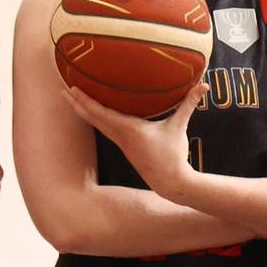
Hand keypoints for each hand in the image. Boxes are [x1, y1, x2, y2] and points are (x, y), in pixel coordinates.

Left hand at [62, 82, 201, 199]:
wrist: (170, 182)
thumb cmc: (174, 155)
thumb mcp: (179, 126)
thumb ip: (189, 104)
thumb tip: (204, 84)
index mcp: (129, 129)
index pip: (101, 112)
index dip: (85, 100)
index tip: (72, 89)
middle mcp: (120, 136)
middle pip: (92, 118)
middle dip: (76, 104)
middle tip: (62, 90)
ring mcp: (120, 143)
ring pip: (96, 124)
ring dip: (83, 112)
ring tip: (71, 100)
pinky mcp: (124, 147)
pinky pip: (104, 129)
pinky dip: (94, 119)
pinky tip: (91, 113)